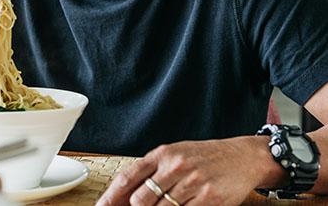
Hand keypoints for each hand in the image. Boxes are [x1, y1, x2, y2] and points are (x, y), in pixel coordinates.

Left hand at [97, 137, 279, 205]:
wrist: (242, 157)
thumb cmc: (204, 158)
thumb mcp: (175, 156)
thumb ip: (150, 173)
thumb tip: (125, 197)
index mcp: (162, 154)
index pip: (129, 177)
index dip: (112, 196)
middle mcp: (176, 166)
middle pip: (141, 199)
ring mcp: (193, 183)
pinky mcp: (210, 199)